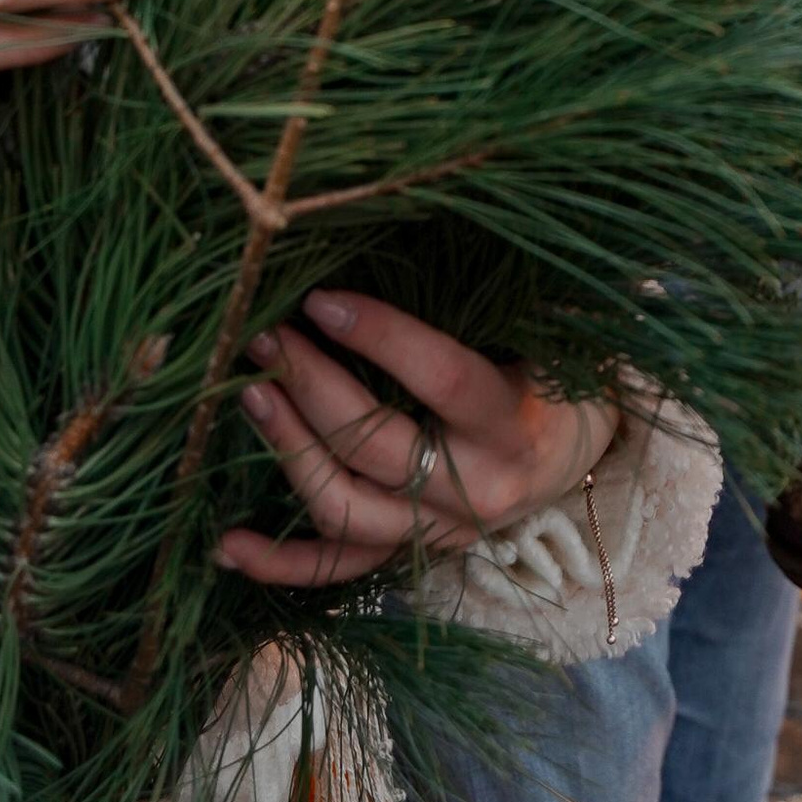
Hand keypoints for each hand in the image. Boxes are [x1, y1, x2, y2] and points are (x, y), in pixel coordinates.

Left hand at [217, 289, 616, 589]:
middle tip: (265, 335)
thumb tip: (406, 232)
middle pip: (378, 446)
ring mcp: (438, 532)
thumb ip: (485, 304)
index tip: (320, 297)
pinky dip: (281, 563)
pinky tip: (226, 542)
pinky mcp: (410, 554)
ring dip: (288, 450)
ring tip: (249, 394)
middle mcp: (476, 490)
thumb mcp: (541, 336)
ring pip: (347, 508)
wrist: (574, 457)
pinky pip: (339, 569)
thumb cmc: (549, 375)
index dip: (381, 336)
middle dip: (311, 385)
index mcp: (513, 426)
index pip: (442, 378)